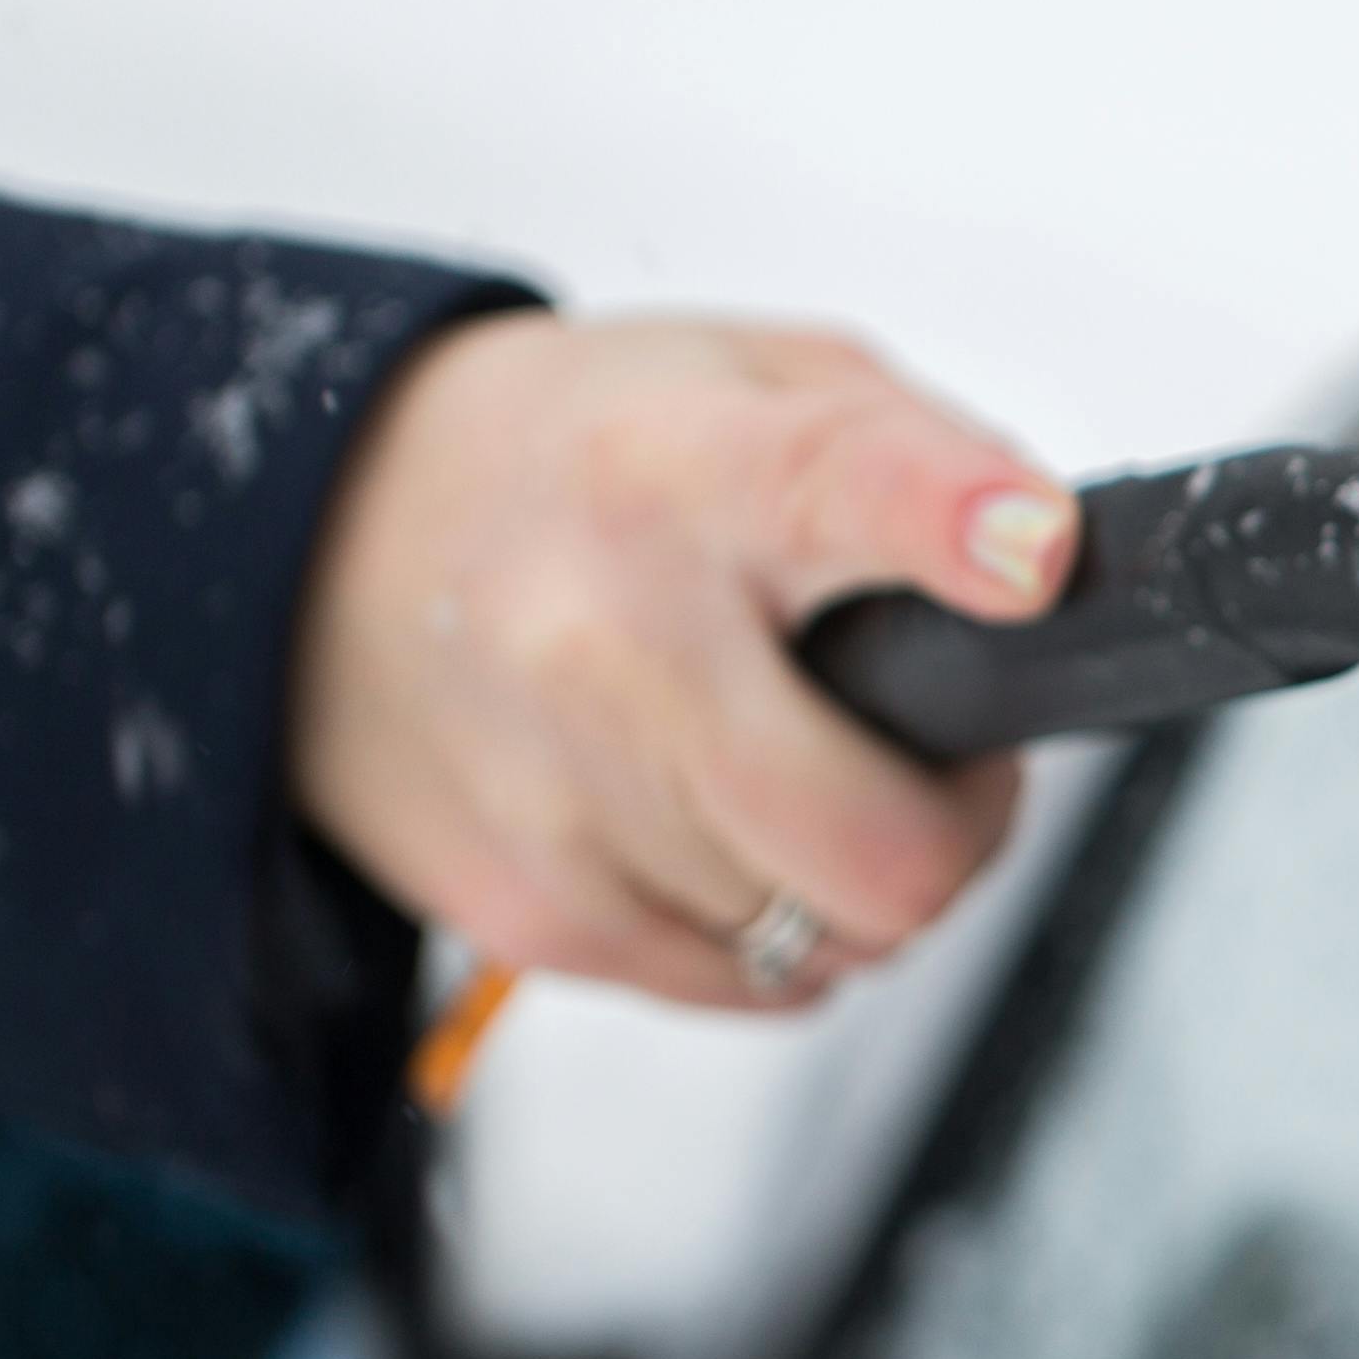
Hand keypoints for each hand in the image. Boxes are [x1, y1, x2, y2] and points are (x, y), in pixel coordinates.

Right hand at [292, 310, 1074, 1007]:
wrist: (311, 546)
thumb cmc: (573, 463)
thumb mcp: (750, 376)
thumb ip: (919, 454)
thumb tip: (1048, 572)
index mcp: (684, 469)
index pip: (839, 486)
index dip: (953, 523)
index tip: (1031, 552)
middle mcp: (605, 634)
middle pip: (878, 841)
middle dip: (961, 826)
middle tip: (937, 762)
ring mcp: (557, 791)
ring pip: (829, 933)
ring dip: (858, 875)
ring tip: (793, 764)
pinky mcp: (526, 908)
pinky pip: (750, 983)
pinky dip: (774, 927)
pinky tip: (715, 824)